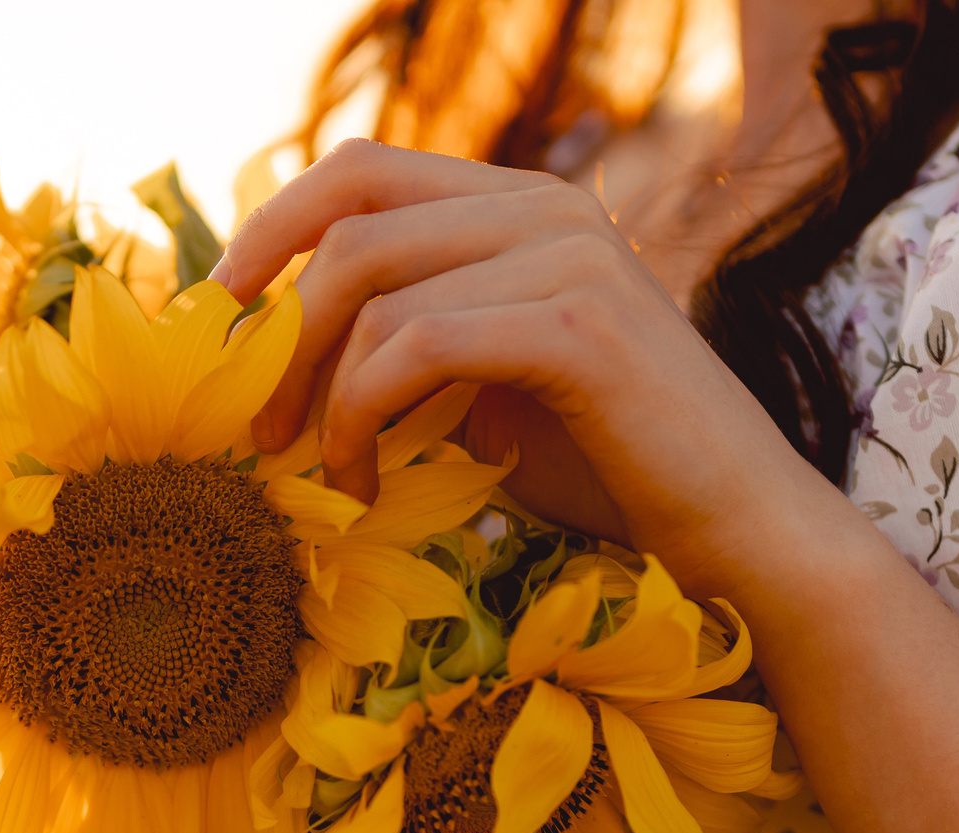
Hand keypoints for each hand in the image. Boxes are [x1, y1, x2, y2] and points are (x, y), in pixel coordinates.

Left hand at [213, 140, 852, 581]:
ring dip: (318, 390)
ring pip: (372, 287)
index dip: (271, 230)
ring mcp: (566, 254)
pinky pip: (416, 343)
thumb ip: (413, 345)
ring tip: (324, 472)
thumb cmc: (610, 475)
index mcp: (520, 206)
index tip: (220, 319)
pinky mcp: (577, 322)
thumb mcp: (487, 390)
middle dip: (280, 329)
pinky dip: (364, 415)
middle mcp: (544, 205)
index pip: (359, 172)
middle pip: (349, 223)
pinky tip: (367, 478)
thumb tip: (283, 360)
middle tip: (257, 428)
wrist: (737, 535)